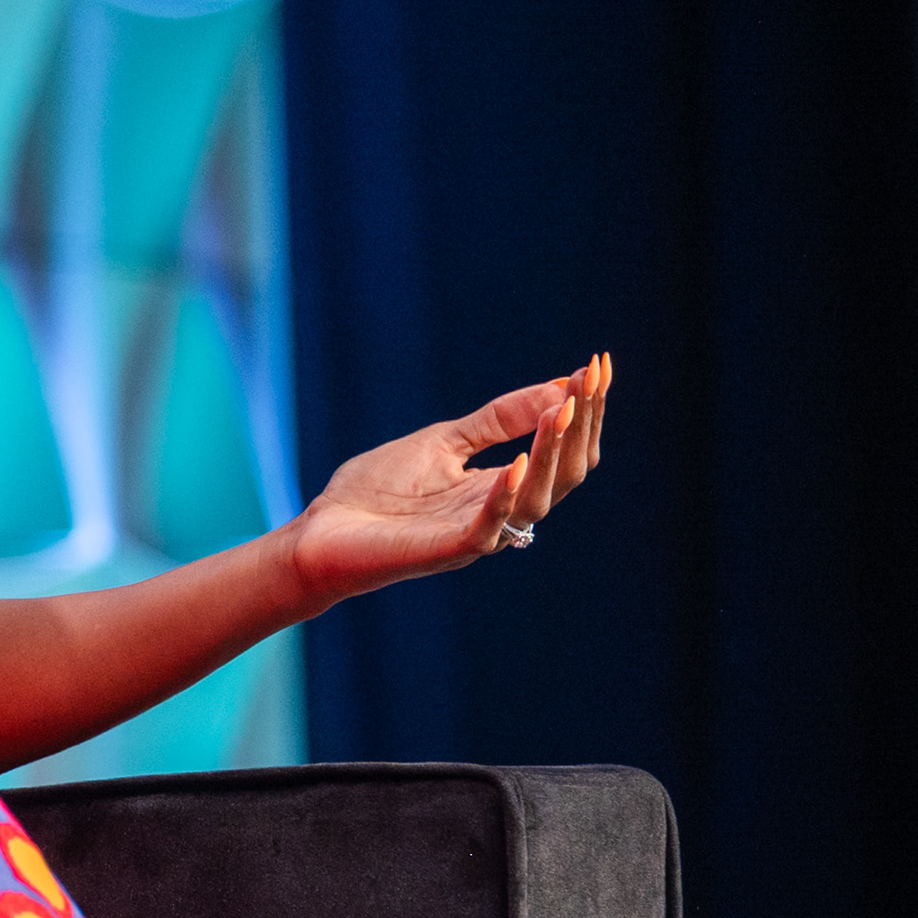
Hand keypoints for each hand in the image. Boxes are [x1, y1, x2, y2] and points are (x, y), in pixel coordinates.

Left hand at [286, 352, 613, 605]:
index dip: (583, 411)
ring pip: (538, 500)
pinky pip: (489, 529)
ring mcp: (476, 534)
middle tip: (592, 381)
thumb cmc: (375, 492)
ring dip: (553, 454)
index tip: (598, 366)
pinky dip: (505, 496)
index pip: (561, 451)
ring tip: (564, 411)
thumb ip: (496, 421)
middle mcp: (500, 513)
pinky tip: (519, 463)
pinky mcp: (447, 551)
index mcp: (502, 488)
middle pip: (565, 475)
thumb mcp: (443, 442)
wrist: (319, 531)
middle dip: (581, 427)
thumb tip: (557, 386)